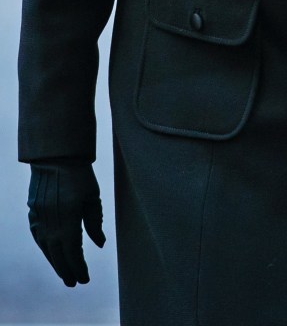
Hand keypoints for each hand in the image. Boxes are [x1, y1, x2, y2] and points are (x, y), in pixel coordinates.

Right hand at [27, 161, 105, 286]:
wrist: (55, 156)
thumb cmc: (79, 174)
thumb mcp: (92, 197)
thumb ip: (95, 222)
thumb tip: (100, 244)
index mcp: (68, 220)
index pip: (74, 252)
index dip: (79, 268)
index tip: (85, 279)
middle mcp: (51, 223)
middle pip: (58, 255)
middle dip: (67, 270)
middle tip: (74, 283)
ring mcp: (39, 218)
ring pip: (46, 248)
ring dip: (55, 262)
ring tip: (64, 272)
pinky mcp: (33, 212)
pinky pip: (38, 236)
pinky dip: (45, 248)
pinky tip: (50, 252)